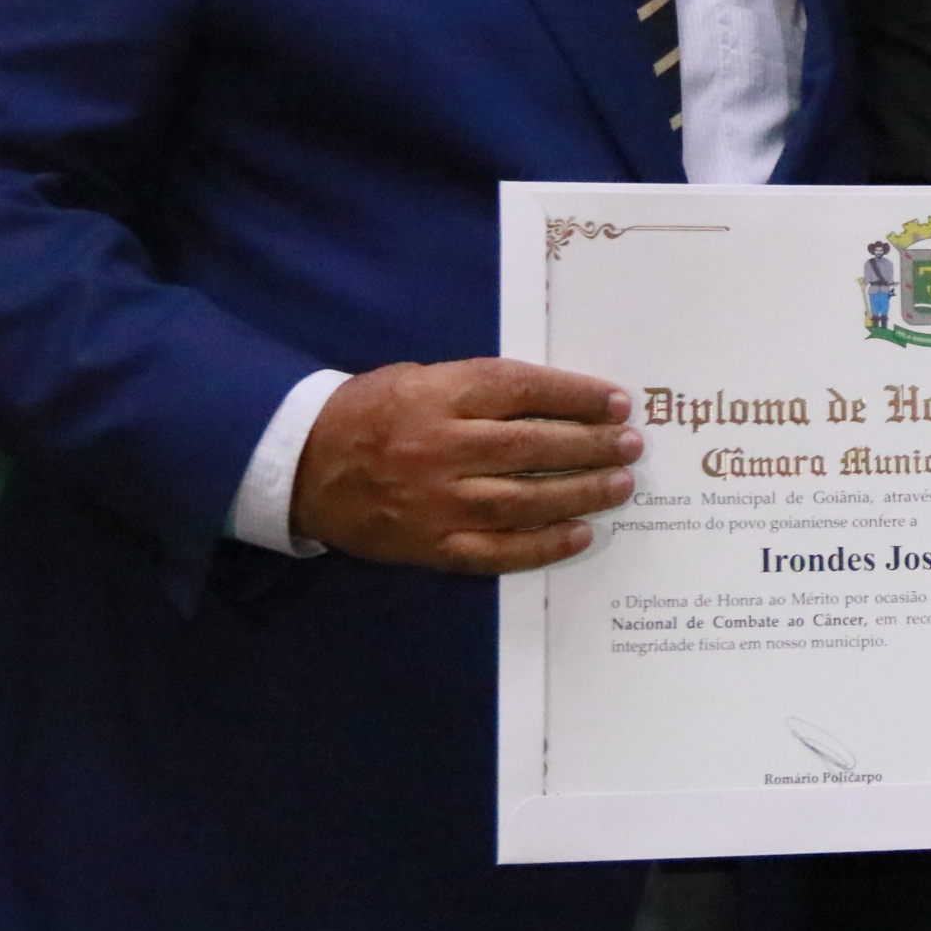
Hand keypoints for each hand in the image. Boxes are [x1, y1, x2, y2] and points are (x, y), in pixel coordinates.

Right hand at [291, 358, 639, 572]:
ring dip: (580, 494)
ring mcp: (434, 503)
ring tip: (620, 486)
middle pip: (531, 447)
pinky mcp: (428, 546)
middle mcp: (439, 449)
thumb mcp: (419, 379)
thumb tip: (558, 400)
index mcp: (437, 397)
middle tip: (632, 445)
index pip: (521, 390)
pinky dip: (542, 546)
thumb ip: (480, 389)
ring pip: (522, 501)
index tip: (617, 402)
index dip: (575, 395)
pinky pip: (495, 551)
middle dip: (590, 446)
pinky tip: (580, 534)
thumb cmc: (371, 412)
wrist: (299, 466)